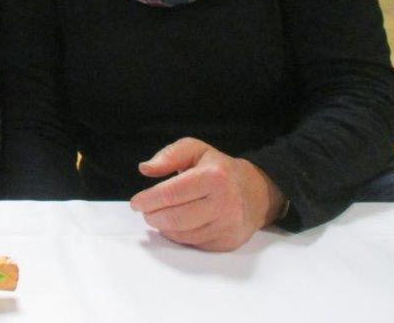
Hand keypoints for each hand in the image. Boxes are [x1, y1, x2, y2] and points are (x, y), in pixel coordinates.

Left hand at [129, 137, 285, 251]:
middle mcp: (224, 203)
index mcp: (214, 177)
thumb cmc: (219, 169)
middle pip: (176, 218)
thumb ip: (169, 155)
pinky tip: (175, 225)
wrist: (256, 193)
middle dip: (152, 216)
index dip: (149, 200)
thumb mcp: (195, 149)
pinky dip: (178, 236)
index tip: (136, 202)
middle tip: (145, 212)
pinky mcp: (228, 242)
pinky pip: (194, 244)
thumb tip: (145, 168)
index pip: (172, 193)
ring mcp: (228, 226)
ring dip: (163, 227)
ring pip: (183, 235)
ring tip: (158, 216)